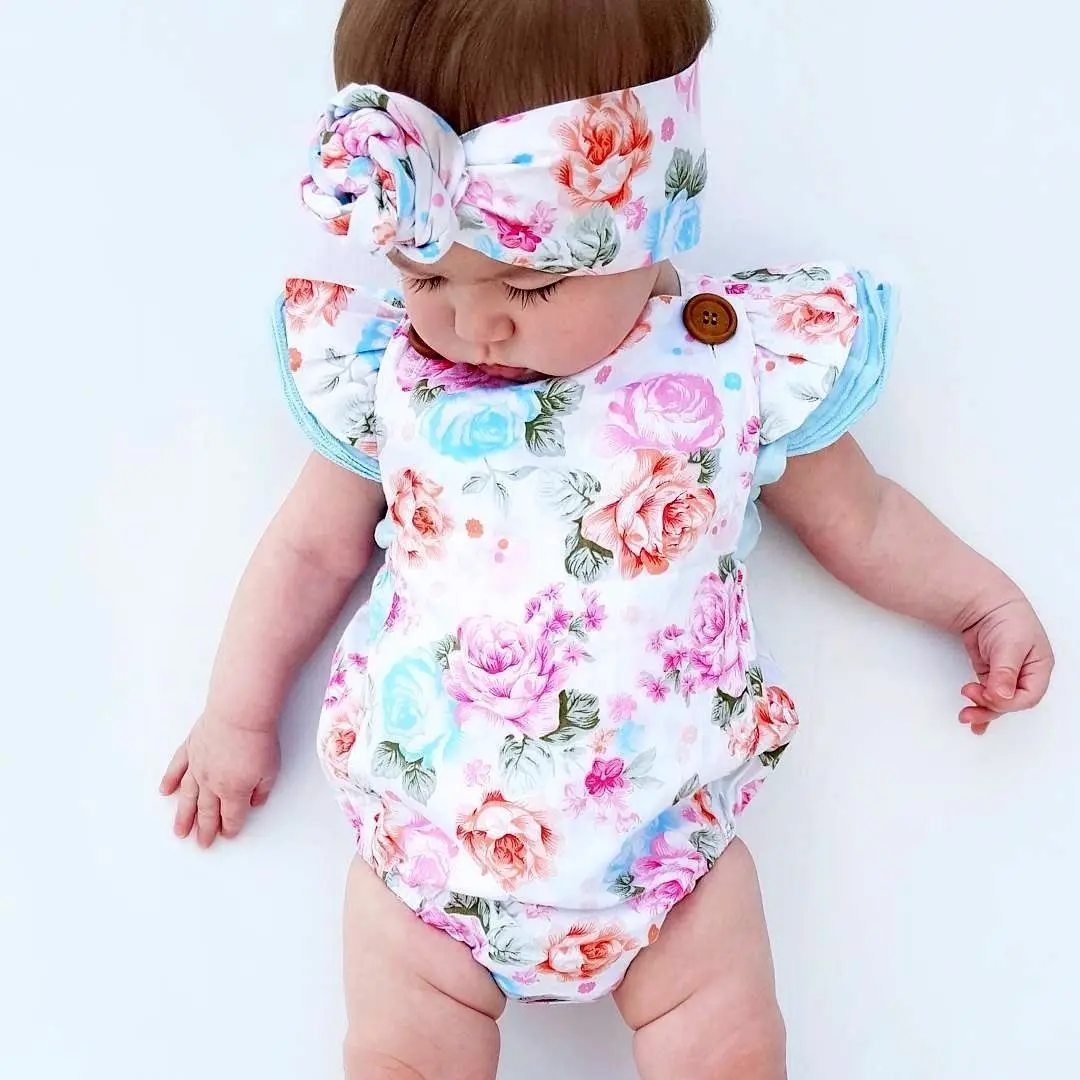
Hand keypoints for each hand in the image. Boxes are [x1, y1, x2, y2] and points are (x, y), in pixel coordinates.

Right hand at [160, 713, 280, 846]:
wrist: (239, 713)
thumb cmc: (257, 740)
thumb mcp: (270, 770)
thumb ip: (262, 790)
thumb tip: (254, 804)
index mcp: (233, 791)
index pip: (231, 816)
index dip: (230, 828)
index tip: (227, 835)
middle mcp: (211, 783)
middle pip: (207, 812)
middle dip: (205, 830)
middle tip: (201, 844)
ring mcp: (197, 766)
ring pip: (187, 797)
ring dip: (183, 815)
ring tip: (179, 831)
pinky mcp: (190, 748)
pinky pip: (177, 768)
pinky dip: (169, 780)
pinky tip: (165, 791)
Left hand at [958, 595, 1053, 735]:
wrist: (984, 604)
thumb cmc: (1006, 617)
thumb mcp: (1009, 644)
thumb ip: (1005, 672)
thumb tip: (1002, 695)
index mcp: (1039, 667)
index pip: (1029, 696)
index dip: (1008, 702)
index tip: (988, 696)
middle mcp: (1026, 674)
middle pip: (1012, 703)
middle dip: (991, 708)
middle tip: (969, 710)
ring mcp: (1007, 675)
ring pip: (998, 702)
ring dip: (982, 710)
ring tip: (965, 715)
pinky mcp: (991, 674)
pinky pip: (989, 696)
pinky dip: (982, 708)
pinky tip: (975, 722)